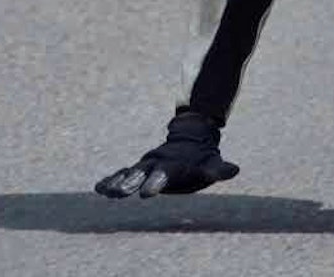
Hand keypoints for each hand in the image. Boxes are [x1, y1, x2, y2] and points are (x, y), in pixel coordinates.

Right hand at [94, 111, 239, 198]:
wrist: (190, 138)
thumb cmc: (202, 158)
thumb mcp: (212, 163)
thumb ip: (219, 169)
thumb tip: (234, 170)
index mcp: (172, 166)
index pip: (163, 176)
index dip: (156, 183)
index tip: (147, 194)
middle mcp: (156, 165)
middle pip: (141, 174)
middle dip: (130, 183)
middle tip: (119, 193)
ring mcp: (146, 166)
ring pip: (128, 173)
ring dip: (116, 182)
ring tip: (103, 191)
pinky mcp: (139, 169)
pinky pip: (122, 174)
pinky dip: (111, 179)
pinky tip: (99, 188)